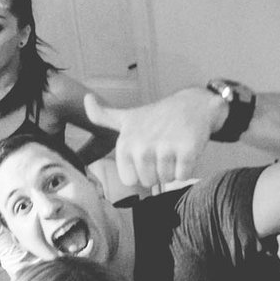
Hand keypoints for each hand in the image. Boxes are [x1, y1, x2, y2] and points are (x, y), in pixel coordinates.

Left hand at [84, 88, 226, 188]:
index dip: (140, 172)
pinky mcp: (187, 149)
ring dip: (172, 169)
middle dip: (157, 171)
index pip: (130, 180)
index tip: (146, 155)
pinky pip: (183, 176)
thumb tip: (86, 99)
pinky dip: (187, 168)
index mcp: (125, 144)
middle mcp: (142, 146)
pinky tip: (185, 150)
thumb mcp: (126, 117)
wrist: (193, 105)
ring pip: (166, 180)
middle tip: (162, 150)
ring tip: (173, 148)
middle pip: (148, 181)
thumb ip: (102, 116)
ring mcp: (165, 147)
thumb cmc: (156, 116)